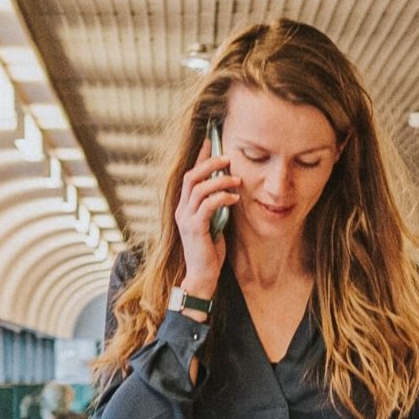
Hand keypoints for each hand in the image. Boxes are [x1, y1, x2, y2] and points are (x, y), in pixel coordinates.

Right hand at [171, 154, 239, 298]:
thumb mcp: (214, 223)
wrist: (202, 276)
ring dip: (220, 181)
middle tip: (228, 159)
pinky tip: (234, 199)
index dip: (199, 158)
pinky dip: (222, 198)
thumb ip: (216, 207)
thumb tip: (229, 189)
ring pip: (199, 188)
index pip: (190, 176)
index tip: (210, 142)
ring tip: (237, 181)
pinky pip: (208, 205)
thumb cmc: (209, 251)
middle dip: (210, 164)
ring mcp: (186, 219)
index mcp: (184, 207)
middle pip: (192, 176)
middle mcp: (181, 210)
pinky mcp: (195, 228)